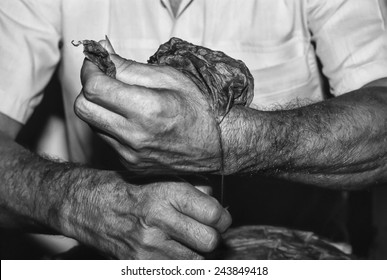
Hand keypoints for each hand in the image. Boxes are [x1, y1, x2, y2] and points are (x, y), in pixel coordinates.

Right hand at [60, 171, 230, 258]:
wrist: (90, 206)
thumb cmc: (129, 188)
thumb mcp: (162, 177)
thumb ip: (194, 188)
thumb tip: (217, 204)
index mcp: (165, 194)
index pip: (214, 215)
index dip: (222, 217)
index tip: (219, 217)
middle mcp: (157, 221)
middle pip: (209, 241)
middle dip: (213, 236)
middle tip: (206, 230)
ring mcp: (147, 247)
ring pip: (197, 261)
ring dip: (197, 251)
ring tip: (187, 239)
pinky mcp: (139, 264)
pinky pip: (177, 270)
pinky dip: (181, 262)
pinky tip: (173, 249)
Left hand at [74, 45, 221, 173]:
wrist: (218, 145)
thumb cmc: (199, 108)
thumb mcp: (169, 78)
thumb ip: (129, 67)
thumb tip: (101, 53)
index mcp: (148, 110)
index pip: (94, 88)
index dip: (90, 70)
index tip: (97, 63)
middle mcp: (135, 137)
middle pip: (83, 108)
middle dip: (89, 89)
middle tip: (106, 80)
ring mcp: (131, 155)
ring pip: (93, 124)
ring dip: (101, 108)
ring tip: (124, 101)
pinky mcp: (131, 165)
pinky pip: (107, 140)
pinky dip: (112, 125)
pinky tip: (132, 121)